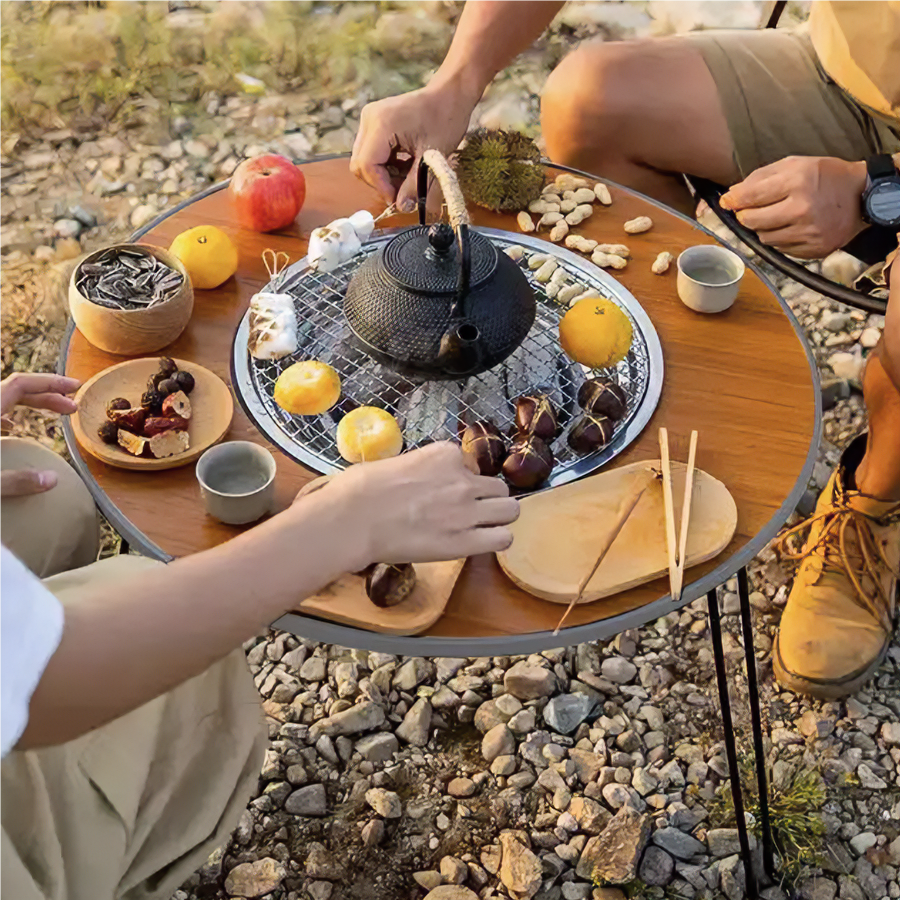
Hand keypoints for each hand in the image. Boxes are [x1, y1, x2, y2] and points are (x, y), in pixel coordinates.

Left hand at [0, 372, 79, 497]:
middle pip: (16, 388)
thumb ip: (16, 481)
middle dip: (48, 394)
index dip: (50, 382)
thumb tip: (53, 480)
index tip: (76, 387)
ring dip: (31, 402)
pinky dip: (9, 412)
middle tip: (74, 406)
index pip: (21, 384)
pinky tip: (13, 426)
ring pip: (4, 398)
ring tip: (54, 412)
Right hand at [298, 441, 518, 568]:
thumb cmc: (359, 489)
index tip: (445, 490)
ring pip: (510, 510)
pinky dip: (496, 540)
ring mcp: (467, 511)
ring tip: (480, 527)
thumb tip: (416, 479)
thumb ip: (418, 468)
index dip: (461, 479)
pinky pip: (503, 538)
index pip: (471, 464)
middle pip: (498, 487)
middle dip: (486, 498)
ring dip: (498, 517)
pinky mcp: (465, 541)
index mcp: (445, 454)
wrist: (353, 519)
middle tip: (468, 511)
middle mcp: (463, 479)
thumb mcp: (393, 462)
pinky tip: (481, 542)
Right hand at [351, 84, 476, 211]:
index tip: (399, 199)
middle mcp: (369, 119)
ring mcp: (370, 119)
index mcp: (381, 124)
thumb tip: (402, 208)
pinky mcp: (374, 122)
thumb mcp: (432, 158)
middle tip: (404, 190)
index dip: (381, 187)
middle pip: (361, 164)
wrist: (450, 94)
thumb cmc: (445, 119)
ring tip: (408, 176)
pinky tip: (405, 164)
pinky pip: (372, 152)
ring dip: (384, 174)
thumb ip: (415, 185)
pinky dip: (386, 164)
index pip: (367, 165)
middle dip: (381, 182)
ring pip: (365, 160)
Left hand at [719, 156, 866, 258]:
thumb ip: (761, 177)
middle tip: (749, 210)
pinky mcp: (814, 249)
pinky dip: (779, 239)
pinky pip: (780, 249)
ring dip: (763, 228)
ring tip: (777, 216)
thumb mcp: (796, 164)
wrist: (863, 196)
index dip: (733, 200)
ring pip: (764, 238)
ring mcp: (809, 232)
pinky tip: (791, 227)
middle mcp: (802, 208)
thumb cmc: (825, 176)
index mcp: (797, 181)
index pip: (751, 196)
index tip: (726, 202)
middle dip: (745, 216)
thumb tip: (731, 195)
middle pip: (752, 221)